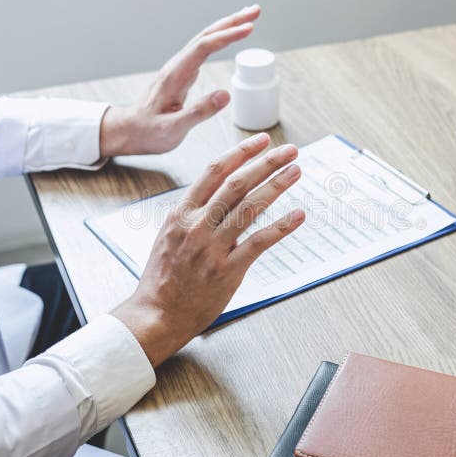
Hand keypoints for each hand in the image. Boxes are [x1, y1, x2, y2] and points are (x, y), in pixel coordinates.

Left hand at [99, 5, 261, 156]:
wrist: (130, 131)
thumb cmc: (149, 132)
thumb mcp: (173, 129)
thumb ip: (198, 112)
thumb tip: (225, 95)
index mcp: (175, 76)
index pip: (203, 47)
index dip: (226, 36)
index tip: (248, 29)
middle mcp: (176, 67)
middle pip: (206, 36)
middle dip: (231, 22)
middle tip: (255, 12)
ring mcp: (179, 68)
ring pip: (205, 40)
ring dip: (227, 26)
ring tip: (248, 18)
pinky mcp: (182, 73)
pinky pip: (203, 49)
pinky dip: (219, 39)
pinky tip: (227, 37)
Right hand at [111, 133, 305, 366]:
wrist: (157, 314)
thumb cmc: (164, 277)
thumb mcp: (168, 235)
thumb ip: (192, 214)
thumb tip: (217, 193)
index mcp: (181, 213)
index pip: (214, 172)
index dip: (241, 153)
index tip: (262, 141)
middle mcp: (197, 226)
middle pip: (237, 184)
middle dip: (266, 163)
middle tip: (290, 150)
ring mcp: (212, 248)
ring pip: (250, 207)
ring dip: (276, 185)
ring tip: (295, 171)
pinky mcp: (228, 270)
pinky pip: (259, 242)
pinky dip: (281, 227)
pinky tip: (298, 215)